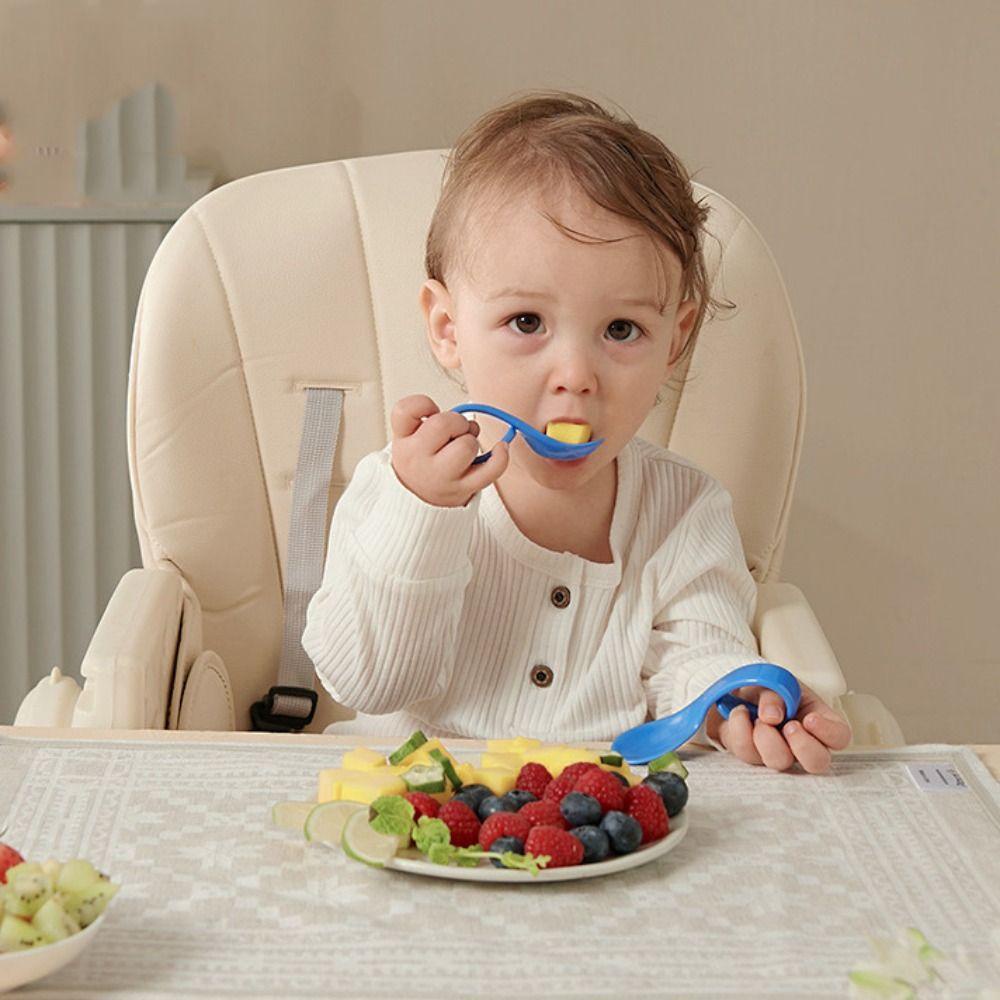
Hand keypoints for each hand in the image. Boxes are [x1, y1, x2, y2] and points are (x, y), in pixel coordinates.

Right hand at [389, 394, 509, 506]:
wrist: (419, 499)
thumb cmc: (420, 460)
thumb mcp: (410, 436)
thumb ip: (425, 416)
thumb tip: (462, 415)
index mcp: (403, 439)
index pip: (405, 410)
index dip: (424, 404)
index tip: (431, 413)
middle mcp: (417, 458)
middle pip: (442, 424)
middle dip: (456, 421)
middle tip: (454, 431)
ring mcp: (441, 476)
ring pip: (466, 445)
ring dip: (471, 440)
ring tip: (464, 448)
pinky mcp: (463, 489)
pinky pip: (491, 470)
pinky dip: (500, 457)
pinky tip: (500, 448)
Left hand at [704, 680, 851, 773]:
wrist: (737, 689)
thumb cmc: (769, 687)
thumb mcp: (777, 681)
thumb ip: (777, 694)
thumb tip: (771, 716)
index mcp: (819, 722)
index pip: (839, 737)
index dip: (829, 733)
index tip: (810, 719)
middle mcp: (803, 744)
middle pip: (817, 763)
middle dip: (802, 745)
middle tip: (789, 726)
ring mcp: (778, 754)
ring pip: (780, 763)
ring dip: (766, 738)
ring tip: (758, 719)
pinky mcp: (752, 756)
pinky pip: (747, 753)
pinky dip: (740, 730)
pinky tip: (740, 714)